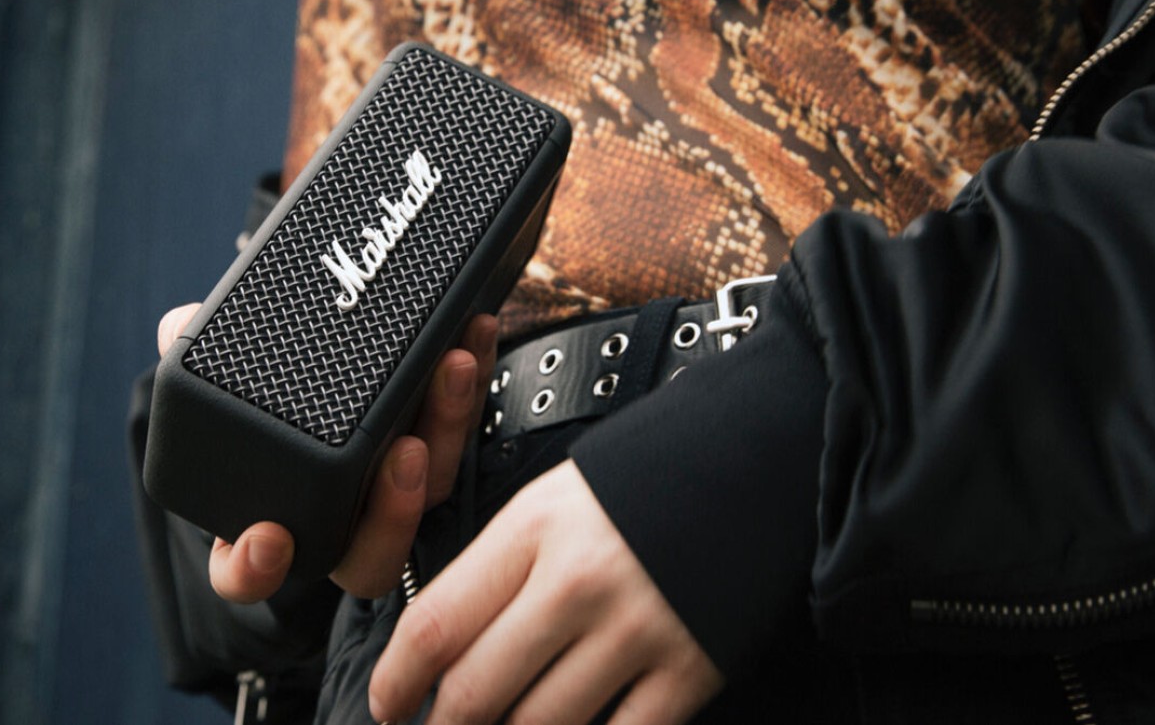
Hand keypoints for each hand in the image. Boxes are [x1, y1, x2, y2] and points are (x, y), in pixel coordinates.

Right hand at [156, 304, 499, 600]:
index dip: (253, 568)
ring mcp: (392, 491)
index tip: (267, 537)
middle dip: (392, 512)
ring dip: (447, 430)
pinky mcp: (439, 446)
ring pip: (430, 491)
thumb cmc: (258, 391)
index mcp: (265, 519)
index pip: (247, 574)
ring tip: (451, 371)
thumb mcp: (218, 367)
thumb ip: (189, 348)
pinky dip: (472, 382)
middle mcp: (335, 523)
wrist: (328, 358)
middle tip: (405, 454)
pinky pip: (461, 431)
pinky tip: (473, 335)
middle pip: (368, 553)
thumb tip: (176, 326)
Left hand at [368, 460, 723, 724]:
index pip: (436, 624)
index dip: (396, 681)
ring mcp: (635, 629)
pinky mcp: (689, 668)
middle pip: (476, 691)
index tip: (388, 703)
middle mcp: (576, 582)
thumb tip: (452, 646)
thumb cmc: (656, 475)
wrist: (766, 453)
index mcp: (533, 529)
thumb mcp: (558, 499)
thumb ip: (503, 568)